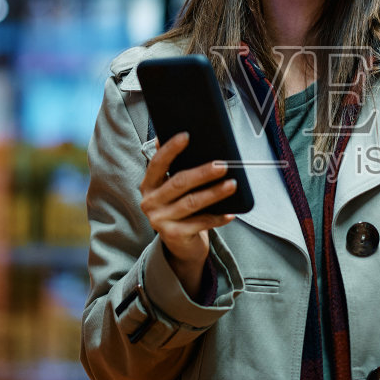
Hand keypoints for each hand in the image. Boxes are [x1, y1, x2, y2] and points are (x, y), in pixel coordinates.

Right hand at [139, 132, 236, 293]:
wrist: (180, 243)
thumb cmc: (179, 208)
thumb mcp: (172, 188)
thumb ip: (174, 167)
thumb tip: (182, 138)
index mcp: (148, 185)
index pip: (157, 163)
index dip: (171, 149)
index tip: (186, 136)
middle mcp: (150, 202)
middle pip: (178, 183)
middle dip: (202, 173)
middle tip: (222, 165)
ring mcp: (160, 220)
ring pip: (191, 203)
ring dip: (214, 193)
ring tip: (231, 185)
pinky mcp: (173, 235)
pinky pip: (200, 223)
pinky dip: (217, 217)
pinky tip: (230, 213)